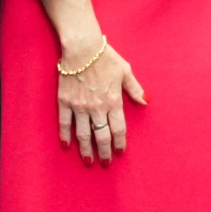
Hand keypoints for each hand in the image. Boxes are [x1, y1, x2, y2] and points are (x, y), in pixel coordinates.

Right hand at [56, 40, 144, 165]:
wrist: (82, 48)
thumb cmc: (105, 57)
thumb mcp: (125, 70)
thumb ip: (135, 89)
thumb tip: (146, 102)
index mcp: (113, 101)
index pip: (118, 129)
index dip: (120, 143)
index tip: (120, 152)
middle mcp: (97, 108)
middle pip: (102, 136)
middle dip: (104, 152)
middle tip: (105, 163)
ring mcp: (80, 106)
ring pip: (83, 134)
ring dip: (86, 150)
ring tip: (88, 161)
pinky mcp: (65, 102)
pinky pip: (65, 124)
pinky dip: (65, 136)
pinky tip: (66, 146)